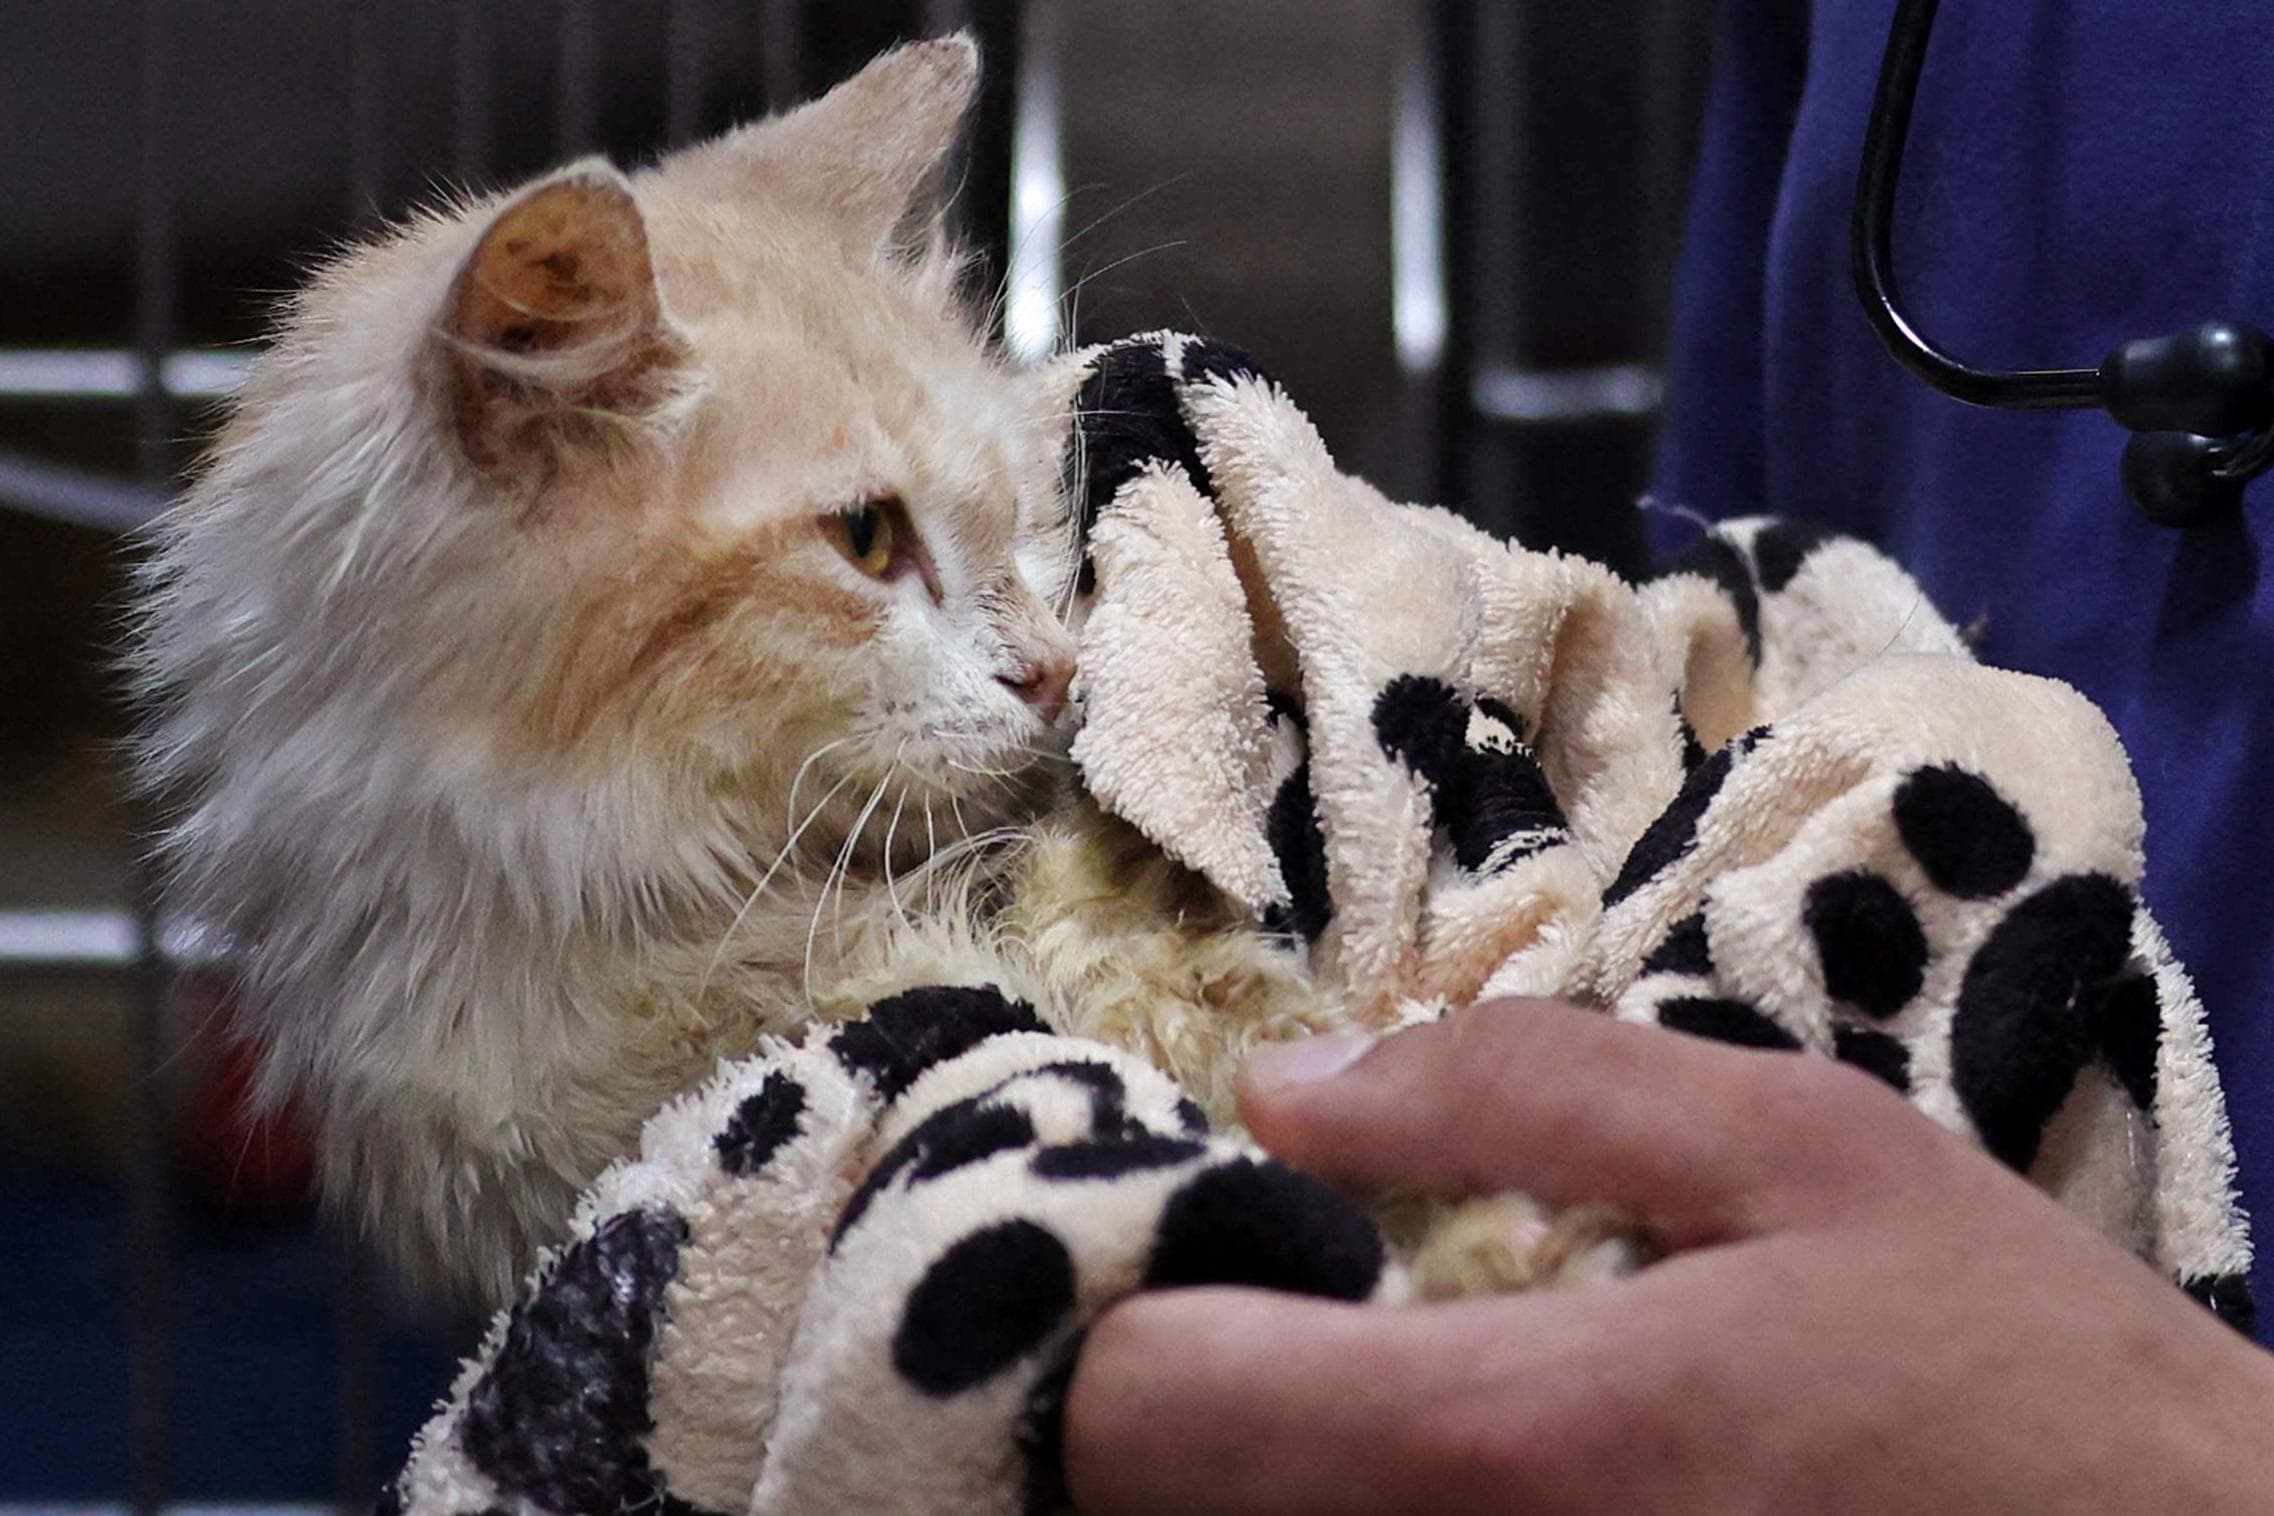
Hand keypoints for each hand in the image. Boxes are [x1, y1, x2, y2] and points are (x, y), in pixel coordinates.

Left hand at [1064, 999, 2273, 1514]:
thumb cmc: (2003, 1369)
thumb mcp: (1794, 1152)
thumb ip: (1522, 1090)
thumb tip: (1286, 1083)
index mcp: (1516, 1444)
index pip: (1151, 1409)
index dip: (1115, 1304)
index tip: (1164, 1226)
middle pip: (1151, 1510)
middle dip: (1157, 1383)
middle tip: (1238, 1281)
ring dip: (1233, 1458)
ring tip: (1321, 1352)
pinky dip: (1325, 1508)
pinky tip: (1407, 1444)